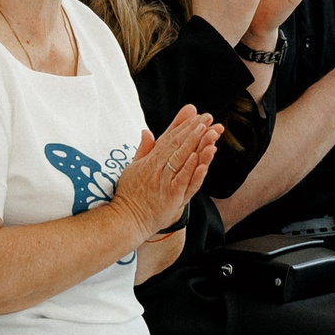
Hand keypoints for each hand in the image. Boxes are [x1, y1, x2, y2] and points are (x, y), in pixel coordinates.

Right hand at [106, 106, 223, 235]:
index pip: (169, 139)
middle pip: (178, 145)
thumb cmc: (130, 195)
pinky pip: (183, 180)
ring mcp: (165, 182)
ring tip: (209, 131)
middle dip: (194, 130)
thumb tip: (146, 131)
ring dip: (196, 145)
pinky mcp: (171, 196)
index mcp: (150, 160)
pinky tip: (200, 158)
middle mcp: (158, 168)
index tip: (197, 115)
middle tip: (207, 117)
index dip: (184, 126)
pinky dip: (192, 169)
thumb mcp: (133, 168)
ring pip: (183, 160)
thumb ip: (143, 150)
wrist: (126, 219)